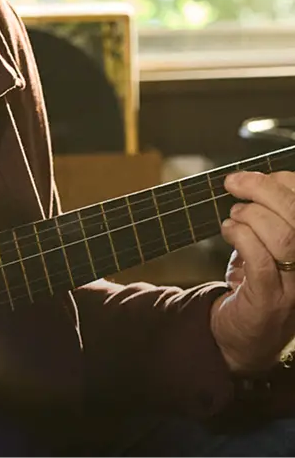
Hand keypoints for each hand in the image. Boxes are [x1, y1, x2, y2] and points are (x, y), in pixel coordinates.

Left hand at [210, 170, 294, 373]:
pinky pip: (261, 261)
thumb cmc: (256, 283)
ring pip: (284, 237)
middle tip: (233, 183)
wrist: (244, 338)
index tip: (254, 176)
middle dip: (262, 189)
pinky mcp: (271, 300)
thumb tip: (255, 180)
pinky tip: (228, 230)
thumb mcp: (267, 246)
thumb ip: (268, 216)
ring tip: (234, 217)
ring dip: (250, 216)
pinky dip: (241, 237)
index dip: (284, 183)